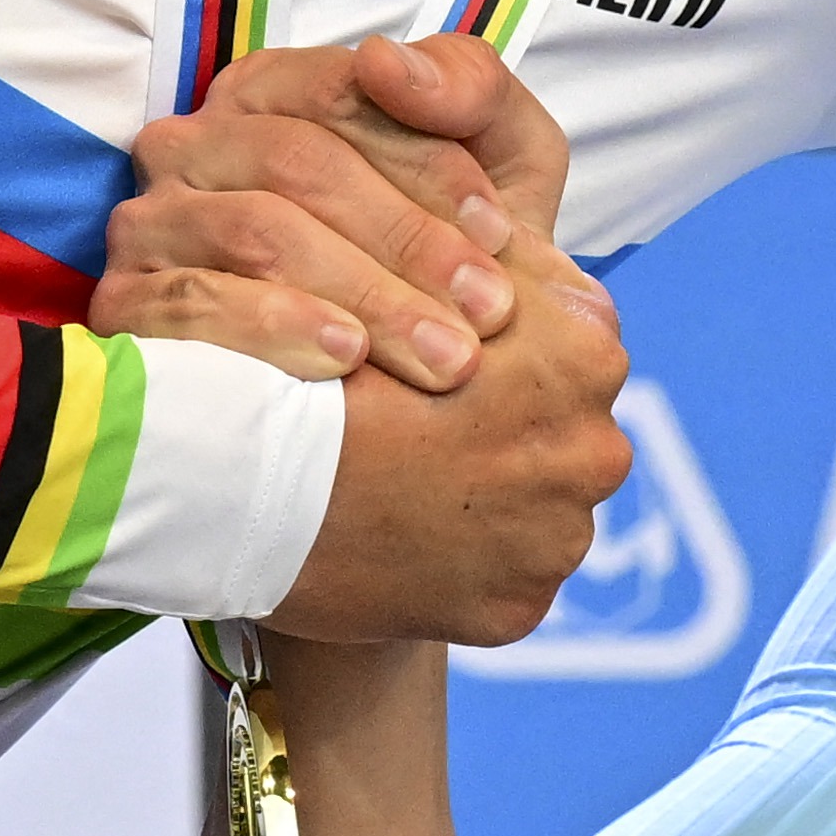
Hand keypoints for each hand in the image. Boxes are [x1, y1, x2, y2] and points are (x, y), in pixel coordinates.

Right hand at [96, 35, 574, 391]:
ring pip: (256, 231)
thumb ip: (471, 90)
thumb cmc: (450, 256)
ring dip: (363, 293)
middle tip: (488, 314)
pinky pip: (193, 305)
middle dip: (408, 240)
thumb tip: (386, 61)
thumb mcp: (498, 163)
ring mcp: (149, 222)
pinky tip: (346, 359)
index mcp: (271, 93)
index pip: (338, 96)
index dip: (426, 162)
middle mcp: (195, 143)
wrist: (413, 386)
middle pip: (298, 163)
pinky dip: (277, 328)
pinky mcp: (126, 305)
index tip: (500, 233)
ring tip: (443, 354)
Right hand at [265, 252, 630, 647]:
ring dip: (488, 479)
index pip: (564, 316)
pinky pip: (503, 566)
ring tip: (402, 470)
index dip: (492, 314)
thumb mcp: (401, 273)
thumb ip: (475, 254)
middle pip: (560, 408)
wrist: (241, 492)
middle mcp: (594, 449)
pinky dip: (464, 549)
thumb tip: (503, 229)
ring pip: (537, 489)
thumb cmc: (313, 370)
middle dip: (503, 402)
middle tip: (417, 407)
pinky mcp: (520, 606)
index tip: (435, 332)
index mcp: (583, 353)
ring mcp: (561, 539)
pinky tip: (402, 527)